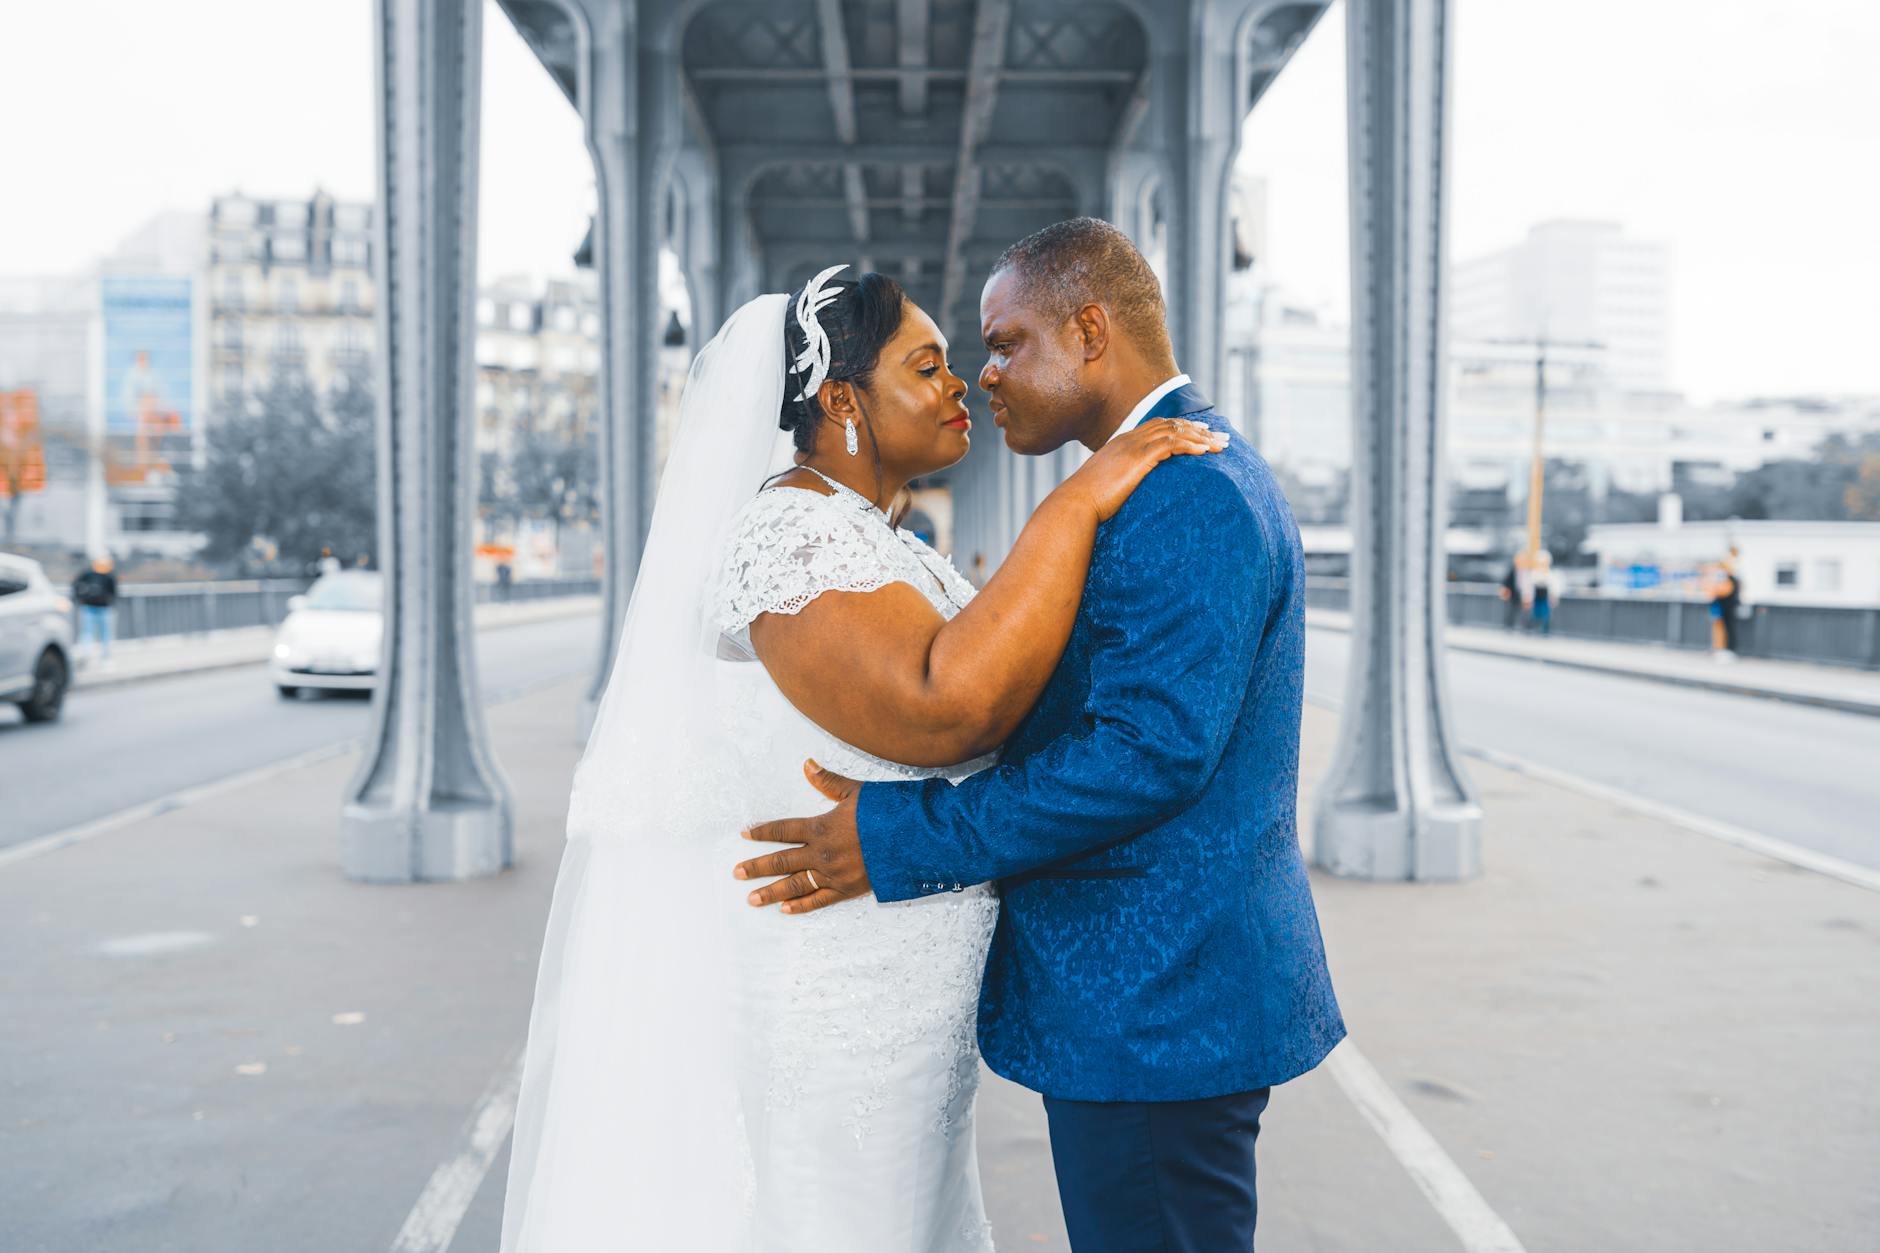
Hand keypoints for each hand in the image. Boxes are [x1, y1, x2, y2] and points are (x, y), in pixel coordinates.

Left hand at [734, 760, 870, 914]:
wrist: (912, 840)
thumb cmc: (885, 812)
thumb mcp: (856, 792)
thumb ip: (828, 781)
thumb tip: (807, 764)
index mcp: (821, 827)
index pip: (783, 830)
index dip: (762, 832)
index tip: (745, 835)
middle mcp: (822, 853)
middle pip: (782, 861)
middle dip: (757, 868)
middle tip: (737, 873)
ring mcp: (833, 874)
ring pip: (795, 885)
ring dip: (771, 892)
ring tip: (752, 899)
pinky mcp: (847, 889)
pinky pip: (819, 900)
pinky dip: (802, 906)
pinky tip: (786, 910)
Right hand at [1061, 418, 1228, 521]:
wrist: (1075, 505)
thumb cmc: (1087, 504)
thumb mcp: (1107, 489)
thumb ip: (1121, 483)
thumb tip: (1129, 496)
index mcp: (1122, 444)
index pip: (1158, 427)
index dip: (1182, 429)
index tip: (1201, 435)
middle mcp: (1129, 439)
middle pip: (1171, 424)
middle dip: (1198, 430)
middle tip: (1220, 436)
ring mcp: (1133, 446)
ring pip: (1175, 431)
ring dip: (1201, 437)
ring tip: (1222, 445)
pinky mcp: (1138, 457)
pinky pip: (1171, 444)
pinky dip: (1190, 445)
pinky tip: (1205, 451)